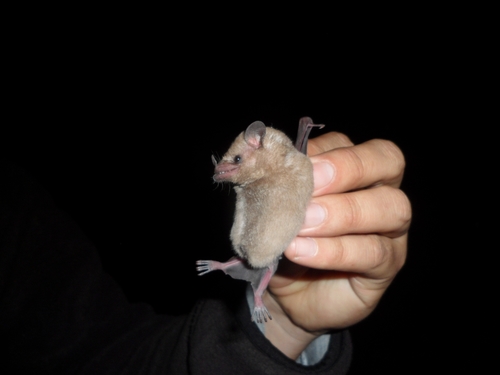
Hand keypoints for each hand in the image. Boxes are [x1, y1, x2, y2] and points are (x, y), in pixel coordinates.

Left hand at [264, 132, 410, 358]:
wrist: (284, 293)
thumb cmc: (284, 239)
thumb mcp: (275, 208)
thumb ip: (277, 183)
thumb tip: (263, 162)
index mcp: (350, 169)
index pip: (350, 144)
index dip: (324, 151)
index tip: (293, 165)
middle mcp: (379, 191)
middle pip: (388, 161)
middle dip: (347, 168)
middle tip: (310, 183)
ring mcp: (389, 229)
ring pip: (391, 208)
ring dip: (342, 212)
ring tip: (302, 223)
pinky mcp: (386, 266)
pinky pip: (373, 252)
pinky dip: (333, 250)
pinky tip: (300, 251)